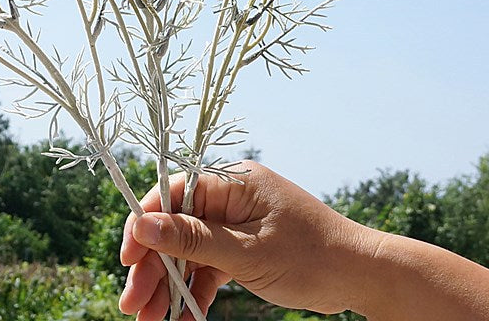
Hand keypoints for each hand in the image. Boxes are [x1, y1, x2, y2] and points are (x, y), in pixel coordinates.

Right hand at [119, 161, 372, 320]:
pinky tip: (181, 319)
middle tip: (132, 304)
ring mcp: (235, 222)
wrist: (361, 276)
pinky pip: (208, 266)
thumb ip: (193, 238)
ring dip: (169, 284)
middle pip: (176, 227)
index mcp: (230, 181)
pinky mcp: (242, 247)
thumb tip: (143, 224)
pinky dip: (195, 291)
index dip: (145, 224)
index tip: (127, 259)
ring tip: (150, 320)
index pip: (172, 194)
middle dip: (153, 266)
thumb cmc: (311, 257)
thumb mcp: (246, 252)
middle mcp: (228, 197)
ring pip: (188, 251)